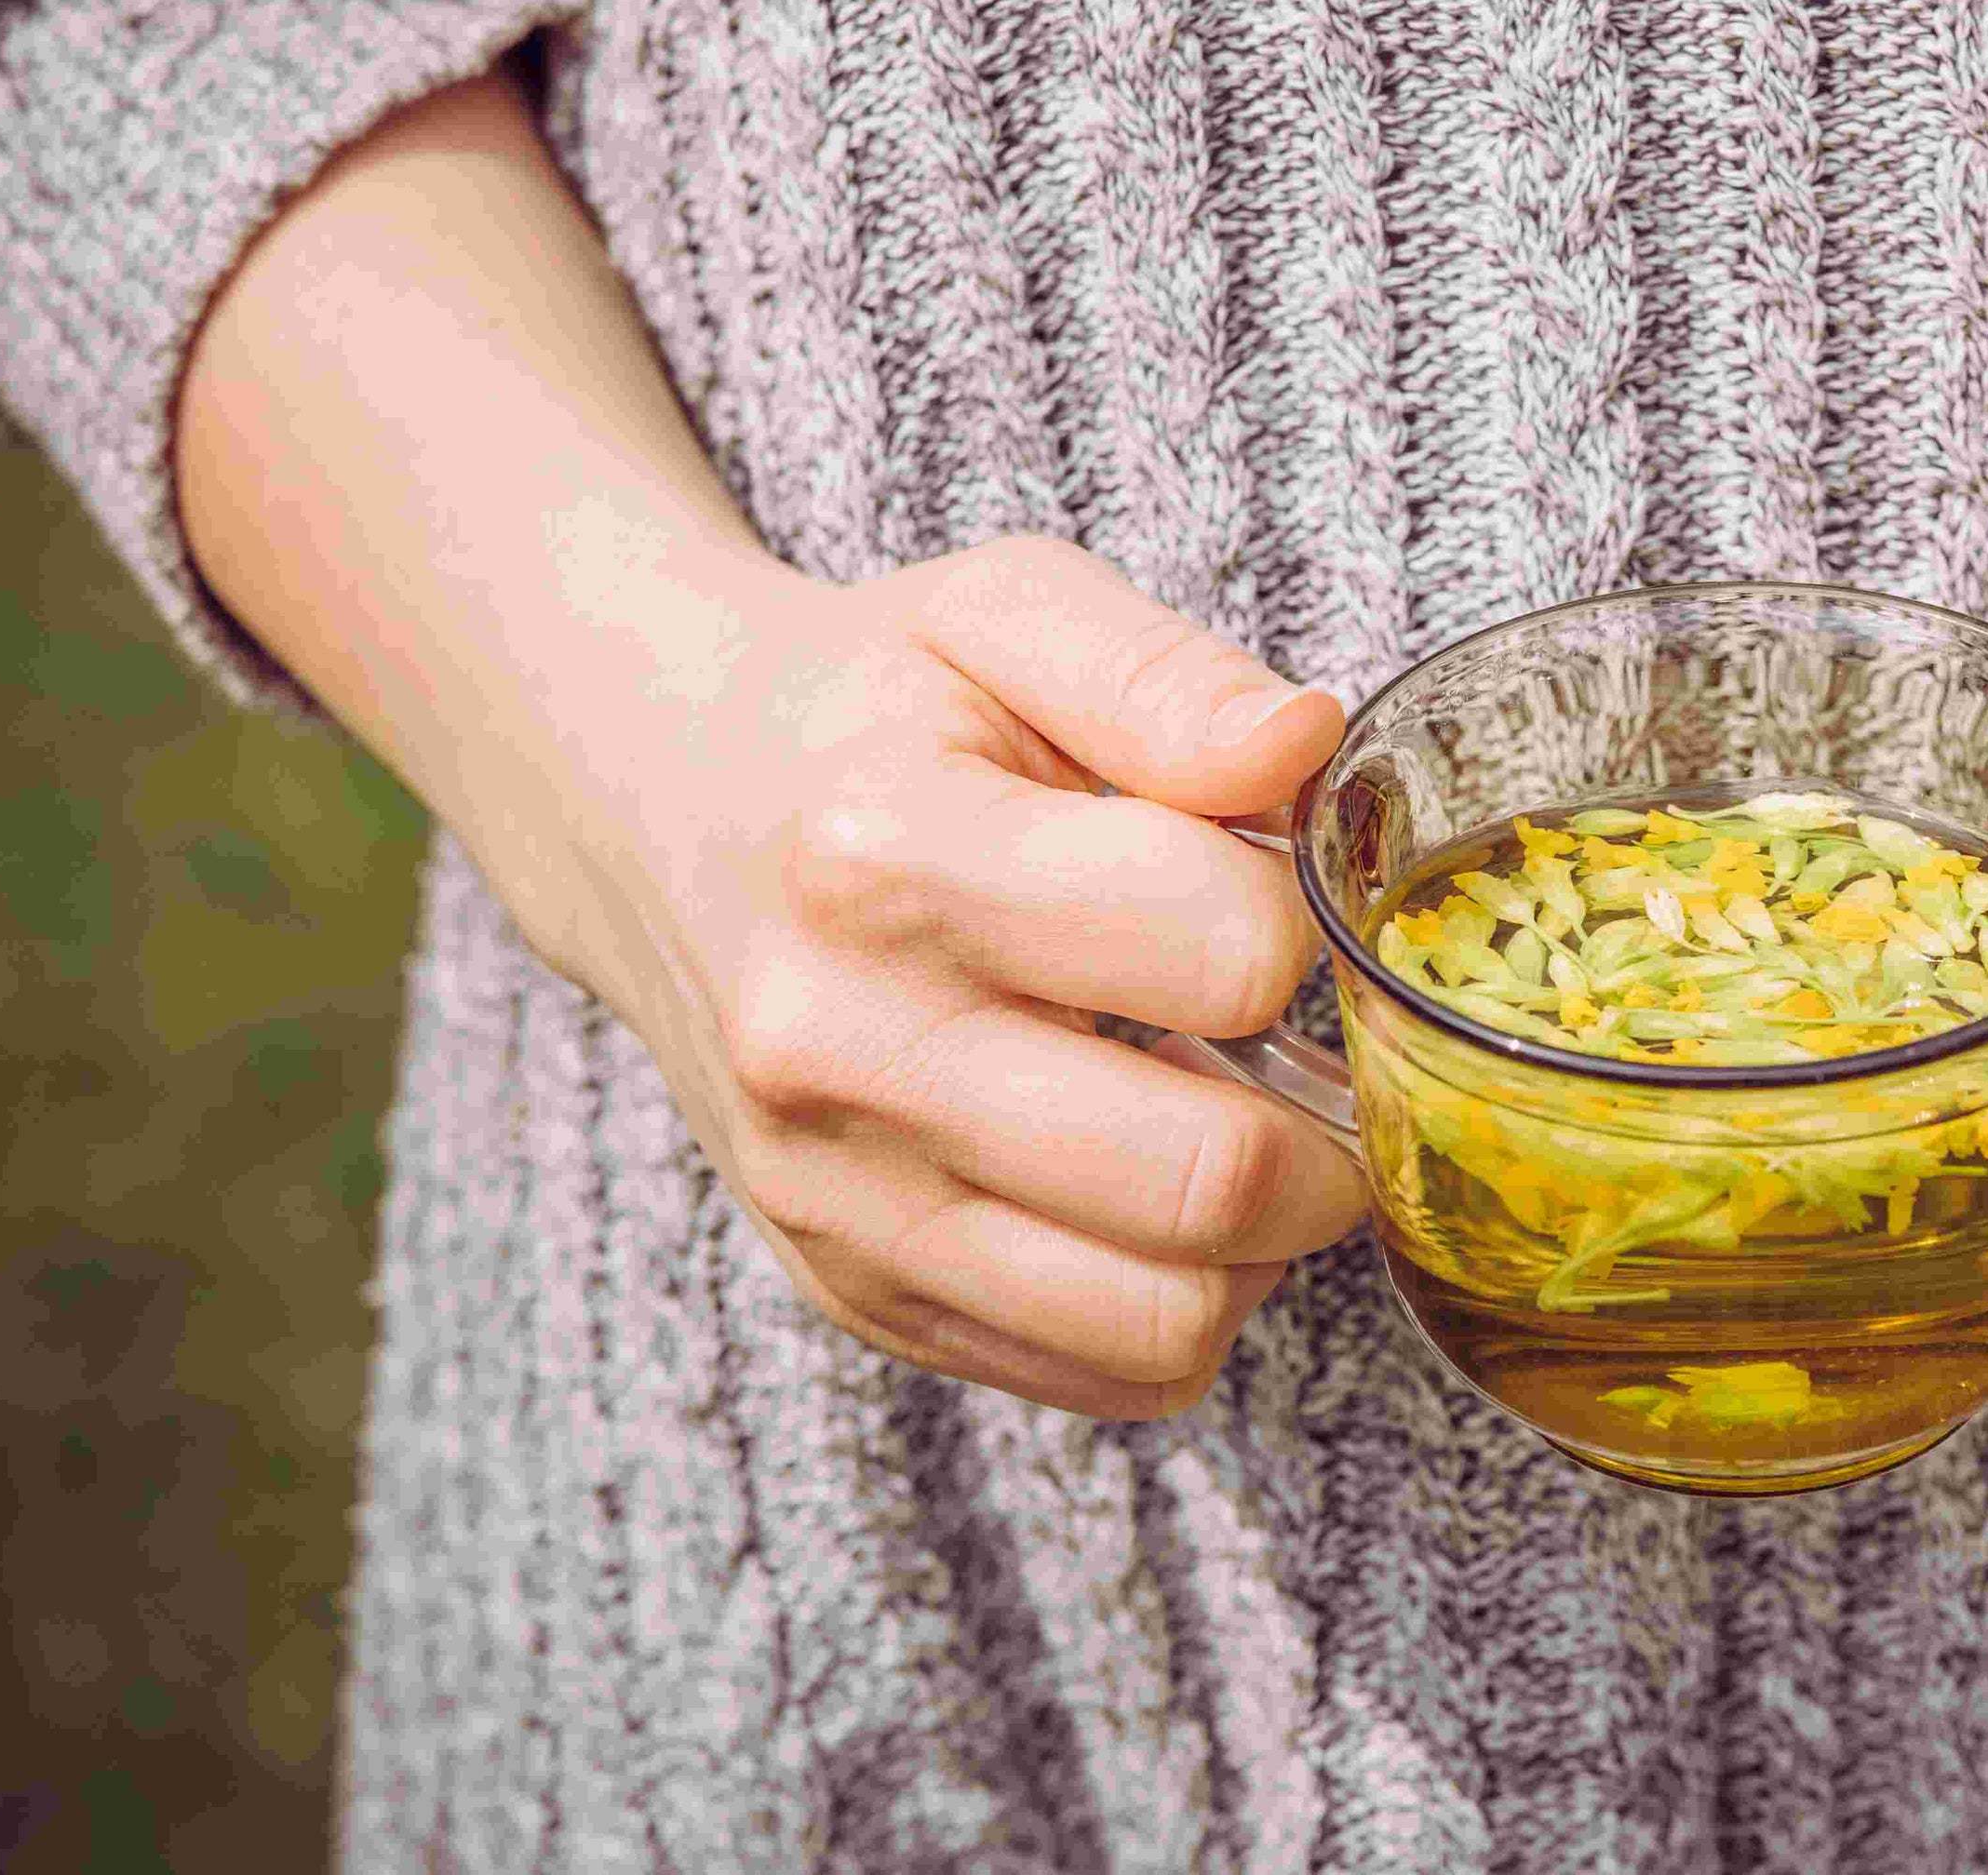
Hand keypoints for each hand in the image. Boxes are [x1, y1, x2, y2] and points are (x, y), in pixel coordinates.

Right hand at [563, 535, 1365, 1419]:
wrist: (654, 802)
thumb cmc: (866, 708)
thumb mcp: (1004, 614)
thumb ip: (1165, 677)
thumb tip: (1302, 751)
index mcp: (883, 854)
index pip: (1224, 953)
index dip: (1304, 923)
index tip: (1280, 896)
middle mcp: (836, 1048)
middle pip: (1205, 1177)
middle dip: (1333, 1126)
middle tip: (1333, 1058)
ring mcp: (833, 1194)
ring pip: (1164, 1319)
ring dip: (1269, 1241)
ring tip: (1253, 1127)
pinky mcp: (851, 1289)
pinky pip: (1102, 1372)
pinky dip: (1185, 1303)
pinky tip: (1164, 1192)